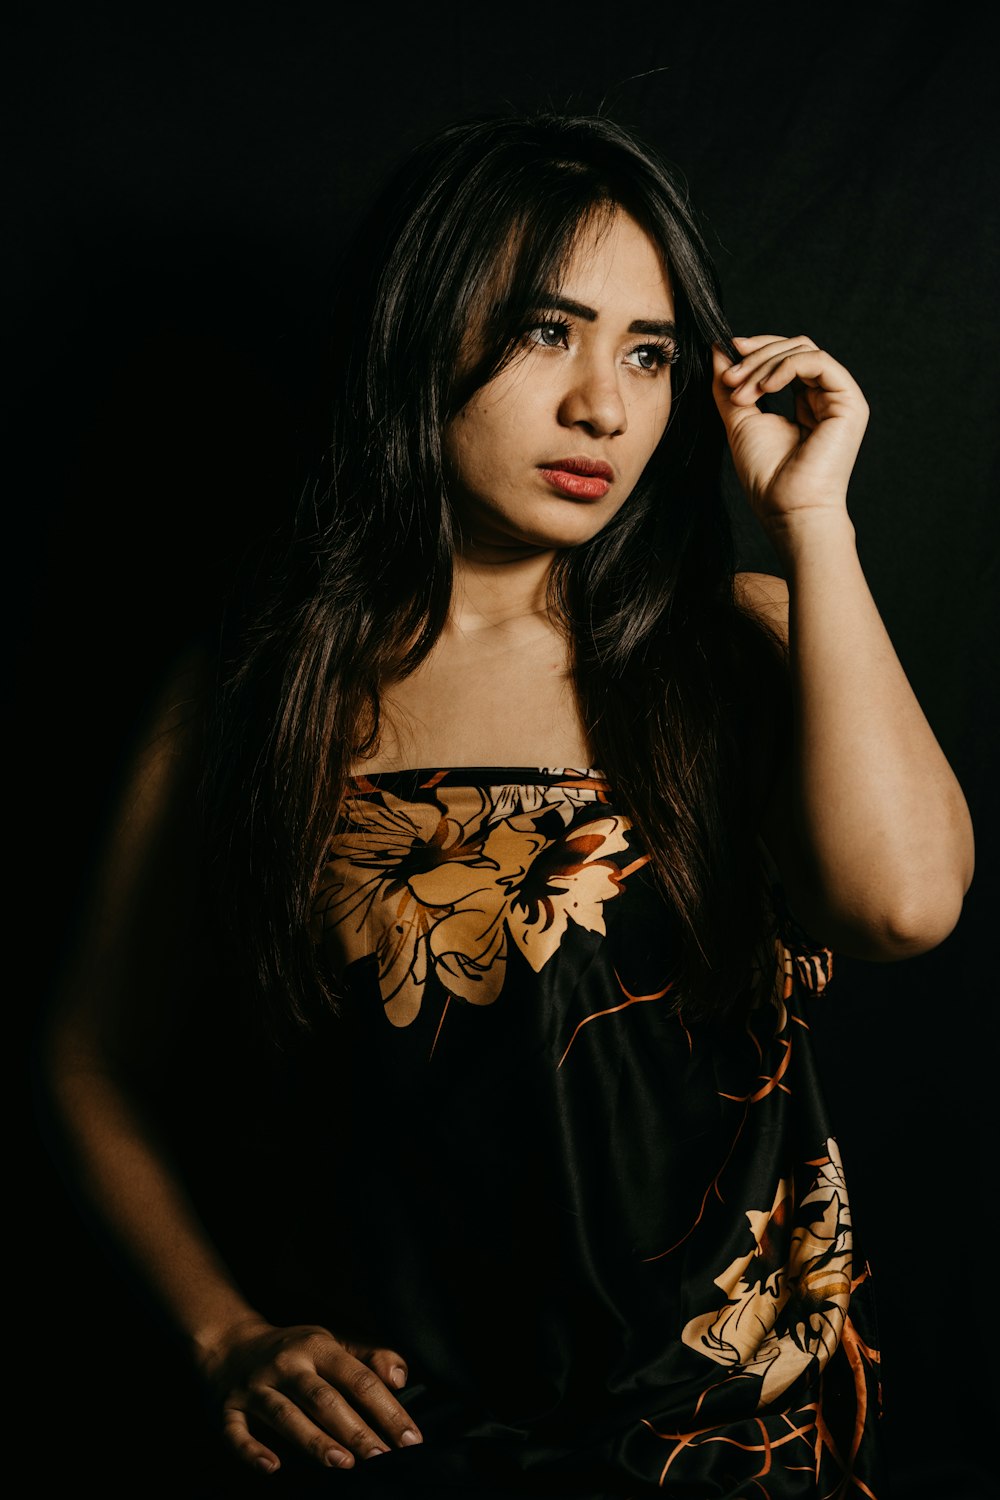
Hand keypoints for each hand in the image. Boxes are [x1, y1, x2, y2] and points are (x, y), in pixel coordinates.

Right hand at [199, 1318, 423, 1473]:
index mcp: (317, 1347)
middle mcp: (286, 1365)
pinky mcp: (228, 1410)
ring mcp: (255, 1388)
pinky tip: (273, 1466)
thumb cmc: (295, 1351)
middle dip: (355, 1429)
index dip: (387, 1409)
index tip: (410, 1439)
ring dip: (313, 1440)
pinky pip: (237, 1433)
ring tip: (343, 1462)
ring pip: (285, 1415)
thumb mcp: (333, 1343)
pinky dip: (252, 1451)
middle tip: (382, 1457)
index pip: (358, 1379)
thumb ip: (371, 1357)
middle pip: (323, 1398)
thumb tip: (400, 1379)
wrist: (230, 1344)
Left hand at [712, 335, 868, 528]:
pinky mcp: (849, 402)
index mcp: (807, 402)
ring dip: (765, 365)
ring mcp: (840, 398)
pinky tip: (765, 387)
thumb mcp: (739, 420)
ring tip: (743, 393)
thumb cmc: (767, 476)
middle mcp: (826, 397)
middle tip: (731, 379)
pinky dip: (786, 367)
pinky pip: (817, 362)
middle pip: (794, 347)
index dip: (757, 350)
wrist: (787, 508)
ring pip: (803, 350)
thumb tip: (719, 350)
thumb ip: (730, 385)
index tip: (728, 353)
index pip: (785, 357)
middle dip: (756, 357)